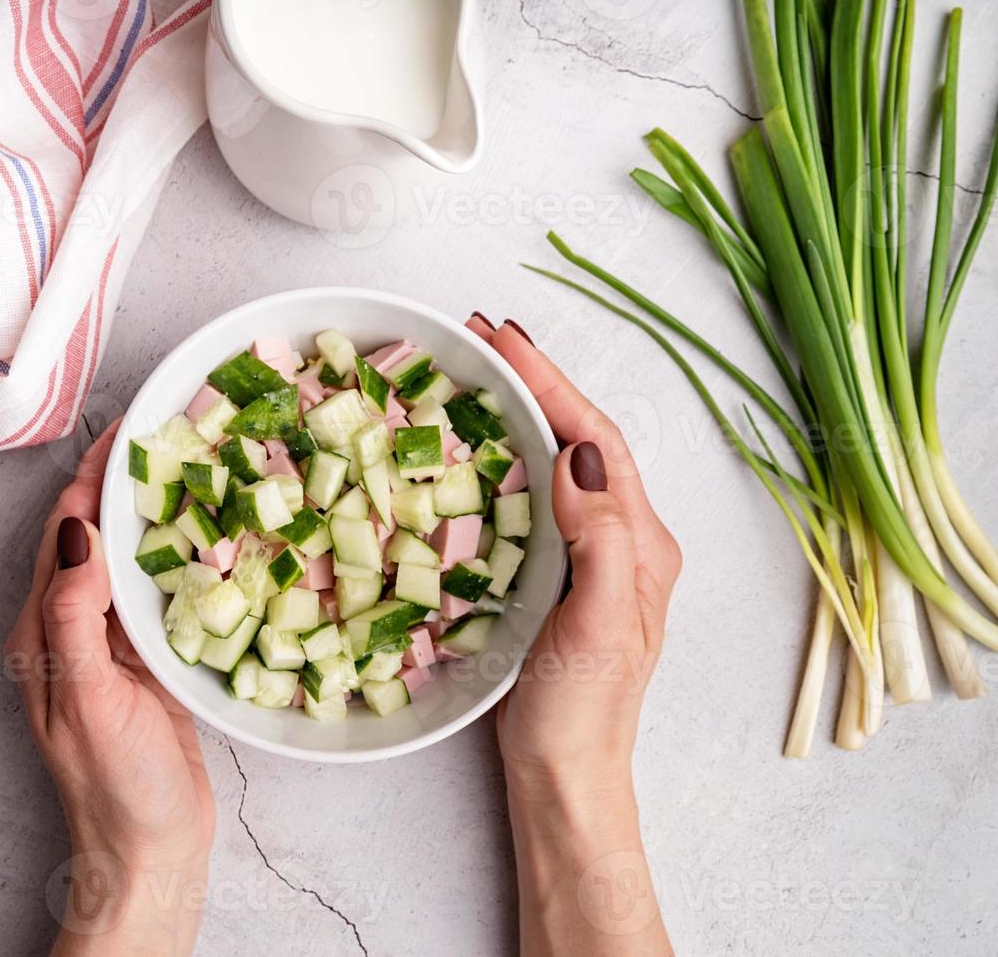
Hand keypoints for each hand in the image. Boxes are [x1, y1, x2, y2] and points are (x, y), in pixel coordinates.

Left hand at [5, 420, 214, 955]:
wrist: (151, 851)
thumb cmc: (116, 786)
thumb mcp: (90, 697)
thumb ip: (77, 614)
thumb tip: (73, 530)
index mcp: (44, 631)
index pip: (63, 533)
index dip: (89, 477)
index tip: (126, 428)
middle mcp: (71, 628)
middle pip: (92, 535)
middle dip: (119, 481)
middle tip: (165, 431)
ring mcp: (112, 643)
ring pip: (127, 557)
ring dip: (150, 510)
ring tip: (187, 465)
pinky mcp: (148, 659)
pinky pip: (158, 590)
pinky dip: (176, 553)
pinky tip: (205, 533)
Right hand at [468, 314, 678, 954]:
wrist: (565, 777)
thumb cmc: (582, 711)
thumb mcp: (601, 626)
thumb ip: (602, 540)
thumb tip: (574, 459)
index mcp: (639, 542)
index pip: (594, 439)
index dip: (550, 382)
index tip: (502, 338)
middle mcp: (622, 539)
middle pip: (579, 436)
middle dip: (535, 381)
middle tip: (481, 339)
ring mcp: (589, 557)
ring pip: (556, 461)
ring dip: (521, 411)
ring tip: (477, 375)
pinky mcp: (556, 576)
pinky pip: (534, 497)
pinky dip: (506, 458)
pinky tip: (478, 450)